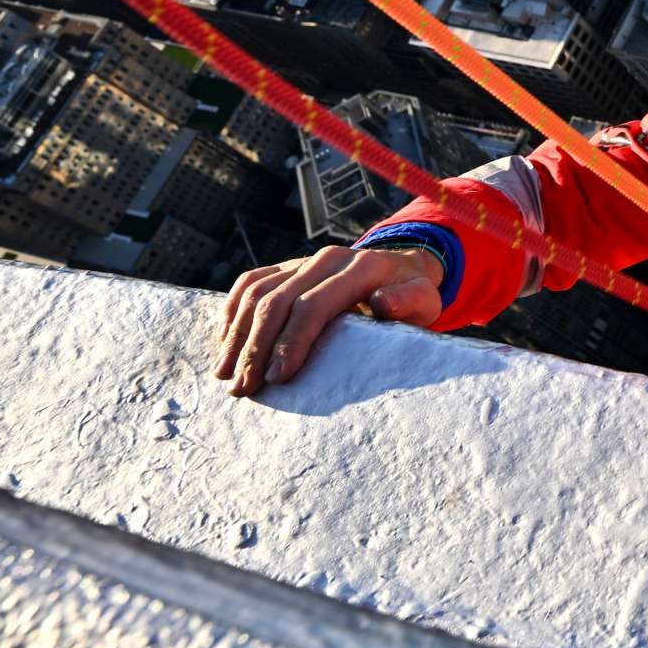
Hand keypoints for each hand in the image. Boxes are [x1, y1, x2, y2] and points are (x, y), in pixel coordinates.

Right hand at [216, 246, 444, 395]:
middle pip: (277, 301)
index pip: (313, 306)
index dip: (291, 342)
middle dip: (255, 347)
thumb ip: (408, 303)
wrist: (401, 267)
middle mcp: (326, 259)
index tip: (276, 378)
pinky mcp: (286, 266)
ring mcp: (302, 261)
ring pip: (256, 292)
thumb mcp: (424, 301)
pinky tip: (223, 342)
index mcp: (359, 268)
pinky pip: (249, 282)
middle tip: (242, 388)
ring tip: (225, 374)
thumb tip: (384, 303)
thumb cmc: (412, 295)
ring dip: (236, 334)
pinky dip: (231, 311)